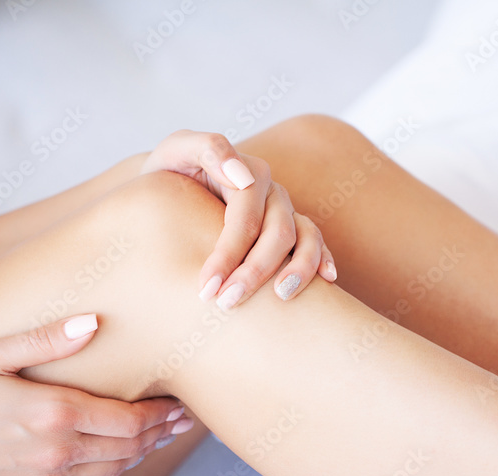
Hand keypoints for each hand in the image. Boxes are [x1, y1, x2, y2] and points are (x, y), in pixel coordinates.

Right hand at [0, 314, 191, 475]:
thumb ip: (45, 341)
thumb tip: (94, 323)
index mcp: (52, 415)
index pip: (129, 420)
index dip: (161, 415)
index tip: (181, 406)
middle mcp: (57, 454)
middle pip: (129, 448)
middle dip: (161, 434)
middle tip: (185, 422)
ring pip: (113, 471)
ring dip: (142, 455)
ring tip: (162, 439)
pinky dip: (113, 471)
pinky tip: (121, 459)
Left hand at [141, 130, 336, 309]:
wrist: (172, 181)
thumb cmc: (171, 170)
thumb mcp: (177, 149)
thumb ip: (207, 149)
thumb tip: (243, 177)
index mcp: (248, 174)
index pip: (245, 220)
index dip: (228, 255)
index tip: (206, 288)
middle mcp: (272, 193)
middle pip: (278, 235)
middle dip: (255, 272)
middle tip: (227, 303)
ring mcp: (285, 211)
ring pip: (305, 239)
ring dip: (298, 271)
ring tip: (281, 299)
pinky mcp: (290, 227)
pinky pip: (314, 242)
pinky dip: (323, 260)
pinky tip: (326, 281)